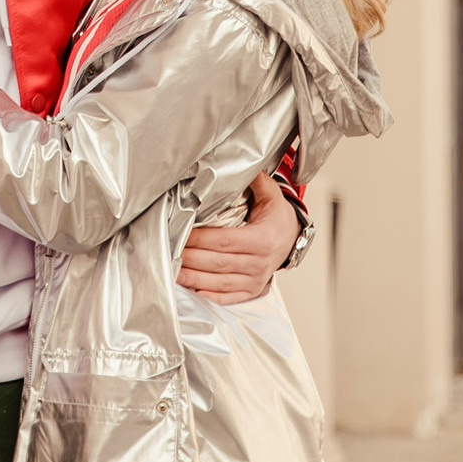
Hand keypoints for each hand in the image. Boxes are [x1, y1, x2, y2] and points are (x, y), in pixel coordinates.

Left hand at [177, 173, 299, 301]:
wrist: (292, 240)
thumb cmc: (277, 218)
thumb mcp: (272, 196)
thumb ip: (257, 181)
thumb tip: (244, 164)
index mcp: (262, 239)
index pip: (225, 241)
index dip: (201, 239)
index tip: (183, 234)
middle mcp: (259, 263)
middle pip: (218, 263)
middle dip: (191, 258)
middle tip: (170, 250)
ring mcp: (255, 280)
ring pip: (219, 283)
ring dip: (194, 278)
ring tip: (173, 271)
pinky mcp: (250, 290)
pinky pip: (227, 297)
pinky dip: (207, 295)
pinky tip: (190, 288)